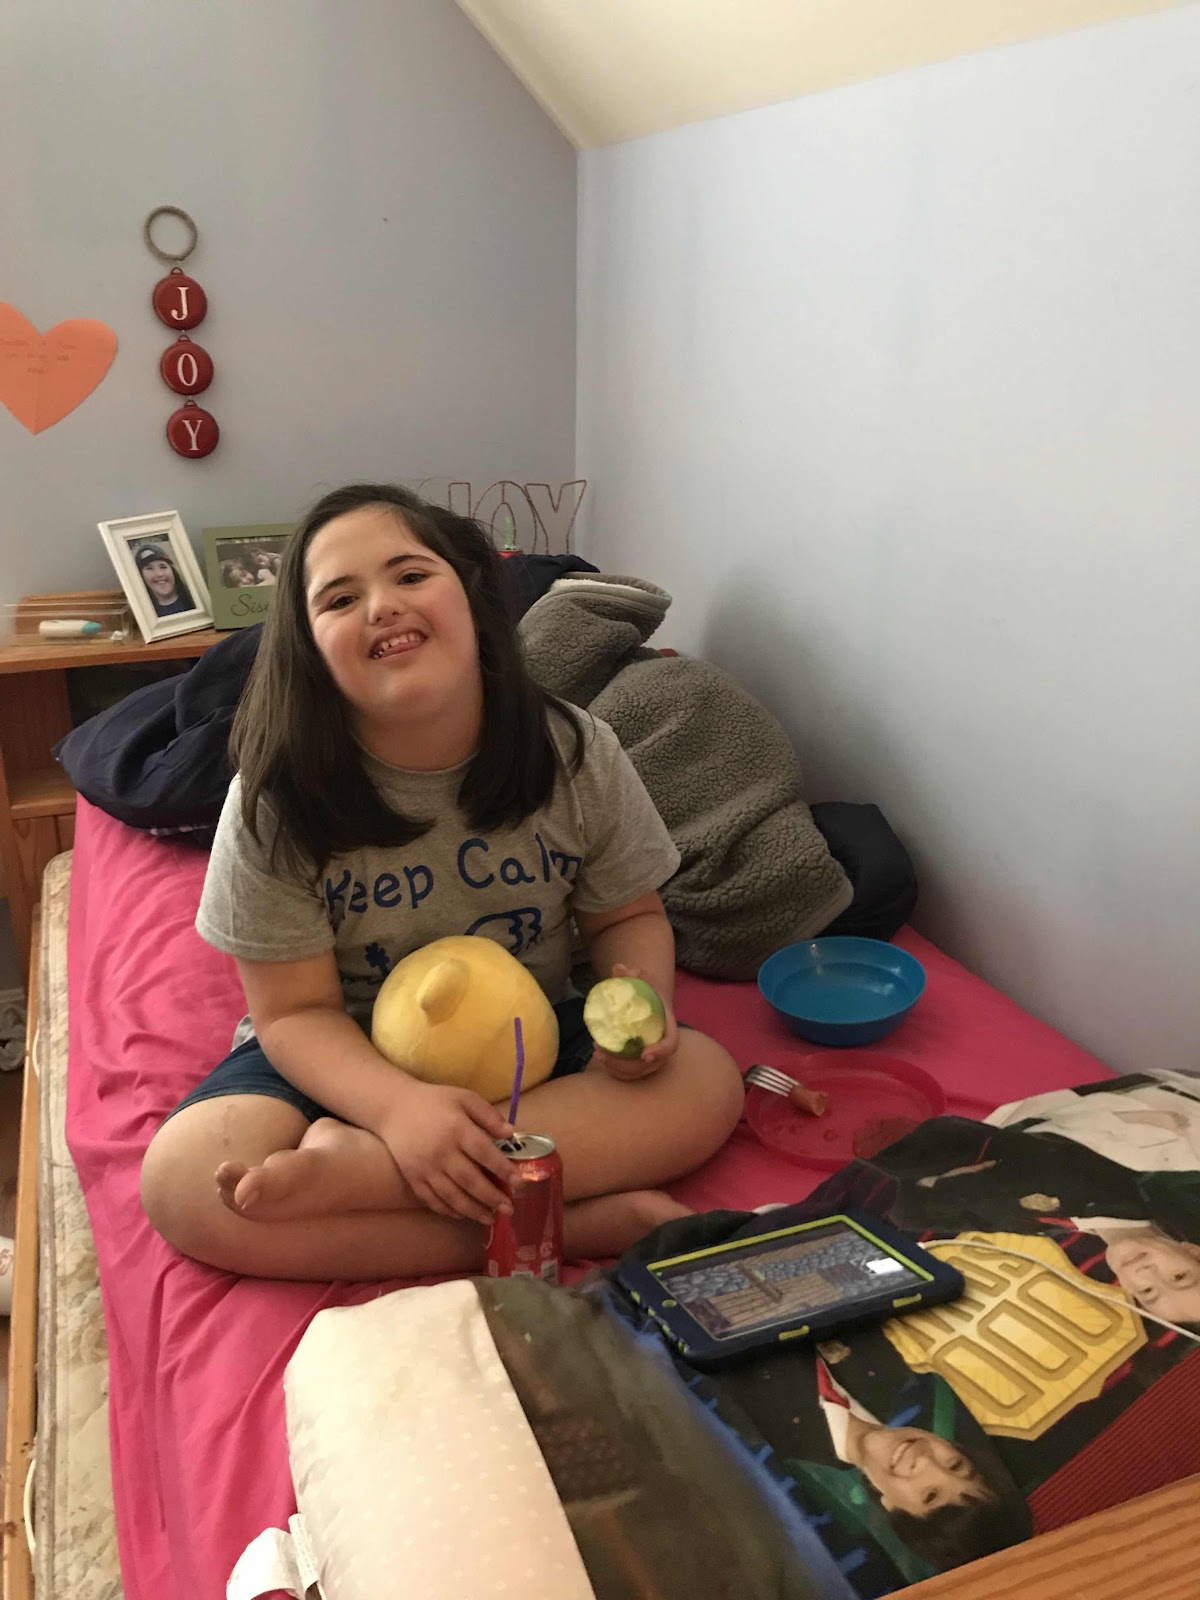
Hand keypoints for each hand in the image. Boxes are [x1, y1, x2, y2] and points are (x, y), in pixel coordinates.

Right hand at [380, 1082, 515, 1224]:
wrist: (394, 1107)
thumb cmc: (435, 1101)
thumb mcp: (464, 1098)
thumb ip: (488, 1115)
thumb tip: (512, 1134)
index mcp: (456, 1129)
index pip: (485, 1154)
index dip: (504, 1171)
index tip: (520, 1184)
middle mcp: (441, 1151)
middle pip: (470, 1180)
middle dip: (492, 1198)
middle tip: (509, 1209)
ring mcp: (425, 1167)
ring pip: (452, 1196)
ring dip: (473, 1210)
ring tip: (491, 1218)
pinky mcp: (413, 1177)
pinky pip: (432, 1200)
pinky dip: (448, 1210)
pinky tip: (463, 1214)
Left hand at [591, 963, 678, 1082]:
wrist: (649, 1004)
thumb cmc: (647, 992)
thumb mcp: (643, 981)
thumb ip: (632, 975)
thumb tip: (618, 968)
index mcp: (668, 1027)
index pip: (671, 1044)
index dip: (660, 1051)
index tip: (644, 1053)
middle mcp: (662, 1046)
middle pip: (650, 1065)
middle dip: (626, 1064)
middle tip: (603, 1051)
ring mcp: (652, 1057)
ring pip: (637, 1073)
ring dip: (616, 1068)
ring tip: (596, 1053)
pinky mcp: (640, 1064)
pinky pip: (629, 1075)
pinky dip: (614, 1071)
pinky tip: (599, 1059)